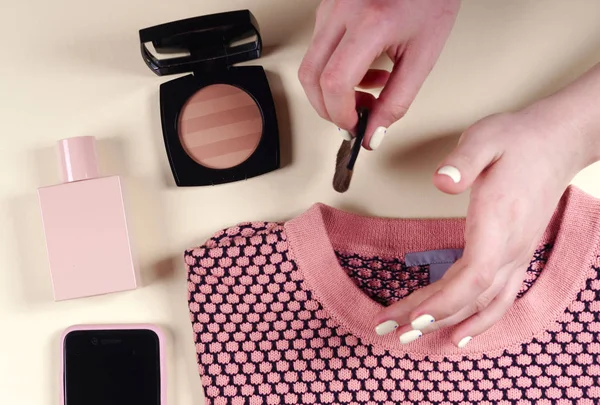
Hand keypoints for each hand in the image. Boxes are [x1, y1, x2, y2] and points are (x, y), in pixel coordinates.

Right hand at [298, 0, 459, 148]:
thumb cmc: (430, 1)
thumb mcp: (423, 57)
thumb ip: (397, 101)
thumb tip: (373, 133)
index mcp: (370, 23)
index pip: (334, 82)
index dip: (340, 114)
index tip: (355, 127)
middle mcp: (342, 12)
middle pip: (310, 76)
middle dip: (327, 108)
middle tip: (353, 120)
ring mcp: (329, 9)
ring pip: (311, 65)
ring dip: (333, 91)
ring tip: (368, 91)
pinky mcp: (327, 10)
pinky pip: (319, 51)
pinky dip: (334, 73)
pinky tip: (363, 72)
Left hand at [376, 98, 598, 346]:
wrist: (554, 143)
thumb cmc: (516, 140)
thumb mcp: (486, 138)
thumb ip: (464, 161)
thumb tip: (441, 181)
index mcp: (499, 222)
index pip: (473, 275)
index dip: (444, 301)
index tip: (412, 317)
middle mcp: (511, 248)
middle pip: (469, 296)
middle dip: (427, 317)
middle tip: (388, 329)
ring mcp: (516, 256)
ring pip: (483, 304)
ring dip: (446, 323)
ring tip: (410, 337)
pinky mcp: (515, 255)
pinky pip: (498, 299)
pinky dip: (477, 320)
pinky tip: (458, 333)